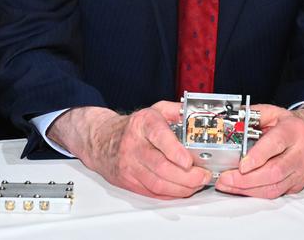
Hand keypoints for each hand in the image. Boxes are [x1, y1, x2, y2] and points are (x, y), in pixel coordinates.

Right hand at [48, 101, 210, 198]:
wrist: (101, 140)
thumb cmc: (132, 127)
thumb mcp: (155, 110)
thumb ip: (177, 111)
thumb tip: (197, 114)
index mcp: (143, 124)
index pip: (159, 136)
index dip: (175, 151)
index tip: (189, 160)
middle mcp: (134, 145)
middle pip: (161, 167)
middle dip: (187, 176)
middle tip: (202, 175)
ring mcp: (129, 166)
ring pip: (157, 184)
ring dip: (182, 188)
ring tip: (196, 184)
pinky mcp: (128, 181)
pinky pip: (152, 193)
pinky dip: (171, 194)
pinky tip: (182, 189)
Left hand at [214, 103, 303, 198]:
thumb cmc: (287, 124)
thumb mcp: (271, 112)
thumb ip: (250, 116)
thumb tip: (229, 123)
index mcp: (294, 130)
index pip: (276, 144)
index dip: (257, 157)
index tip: (241, 165)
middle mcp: (301, 152)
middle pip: (274, 171)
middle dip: (246, 179)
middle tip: (226, 178)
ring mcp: (301, 171)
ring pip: (274, 187)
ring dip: (248, 189)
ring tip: (228, 185)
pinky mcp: (297, 184)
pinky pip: (275, 194)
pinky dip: (255, 193)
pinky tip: (241, 189)